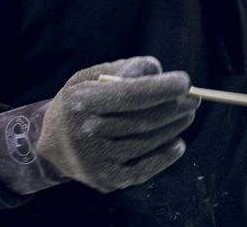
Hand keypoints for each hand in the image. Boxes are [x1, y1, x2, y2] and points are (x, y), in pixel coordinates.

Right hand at [36, 56, 197, 192]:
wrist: (52, 145)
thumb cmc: (78, 103)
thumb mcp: (89, 77)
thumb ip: (123, 68)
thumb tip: (157, 69)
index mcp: (82, 103)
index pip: (130, 95)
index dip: (161, 88)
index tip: (185, 81)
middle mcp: (87, 133)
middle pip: (143, 120)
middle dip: (174, 107)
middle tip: (194, 99)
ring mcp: (96, 159)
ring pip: (146, 142)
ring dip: (173, 128)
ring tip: (187, 115)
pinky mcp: (105, 179)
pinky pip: (143, 169)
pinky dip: (164, 157)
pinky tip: (178, 143)